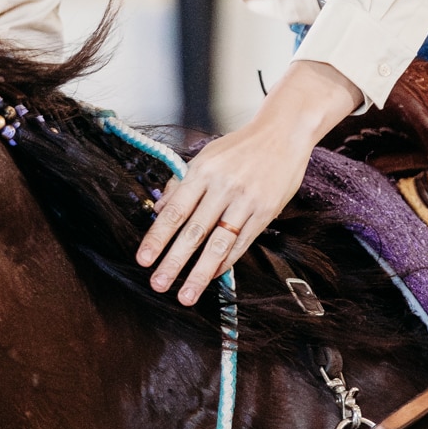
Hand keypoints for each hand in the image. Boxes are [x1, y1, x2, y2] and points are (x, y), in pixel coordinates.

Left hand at [136, 60, 362, 304]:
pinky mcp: (266, 211)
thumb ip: (182, 182)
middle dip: (174, 261)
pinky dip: (226, 262)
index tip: (144, 259)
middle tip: (158, 284)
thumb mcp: (207, 155)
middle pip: (194, 231)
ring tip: (186, 295)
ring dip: (200, 273)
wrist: (283, 133)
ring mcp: (246, 200)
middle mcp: (224, 186)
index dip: (157, 237)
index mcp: (203, 170)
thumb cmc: (241, 146)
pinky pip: (242, 243)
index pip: (175, 210)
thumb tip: (159, 209)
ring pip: (218, 243)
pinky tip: (212, 276)